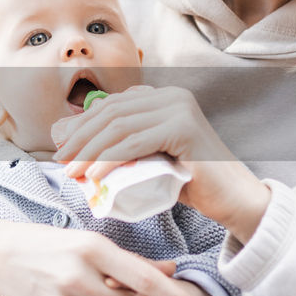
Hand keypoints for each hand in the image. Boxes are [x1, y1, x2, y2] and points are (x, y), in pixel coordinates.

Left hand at [52, 85, 270, 240]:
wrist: (234, 200)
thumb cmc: (191, 183)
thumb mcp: (152, 157)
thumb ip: (127, 145)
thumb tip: (80, 149)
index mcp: (163, 96)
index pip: (112, 105)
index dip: (82, 124)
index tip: (63, 148)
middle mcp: (172, 95)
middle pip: (112, 112)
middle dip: (80, 137)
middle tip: (61, 161)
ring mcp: (180, 109)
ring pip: (119, 127)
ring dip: (89, 150)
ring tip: (72, 172)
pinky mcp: (184, 128)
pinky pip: (135, 143)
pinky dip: (109, 159)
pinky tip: (93, 175)